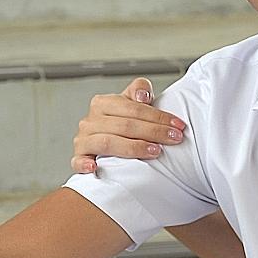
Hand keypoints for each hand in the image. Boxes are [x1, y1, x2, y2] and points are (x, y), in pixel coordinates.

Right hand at [71, 77, 186, 173]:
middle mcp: (90, 120)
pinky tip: (95, 167)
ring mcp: (83, 139)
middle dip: (154, 132)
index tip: (178, 126)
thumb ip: (139, 90)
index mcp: (103, 103)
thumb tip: (143, 95)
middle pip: (125, 126)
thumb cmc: (124, 123)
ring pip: (108, 142)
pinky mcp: (79, 157)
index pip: (133, 109)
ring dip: (133, 148)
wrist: (110, 140)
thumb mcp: (132, 103)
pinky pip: (78, 161)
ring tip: (155, 151)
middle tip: (174, 139)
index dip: (158, 116)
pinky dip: (84, 164)